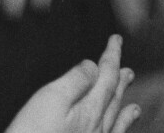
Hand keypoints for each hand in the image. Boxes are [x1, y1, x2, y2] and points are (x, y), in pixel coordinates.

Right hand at [5, 35, 139, 132]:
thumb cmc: (33, 131)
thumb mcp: (51, 98)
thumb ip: (75, 81)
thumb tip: (93, 65)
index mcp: (89, 109)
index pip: (105, 76)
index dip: (111, 56)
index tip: (116, 39)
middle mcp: (97, 126)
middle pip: (113, 97)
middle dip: (119, 79)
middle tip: (127, 68)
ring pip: (114, 118)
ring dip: (122, 102)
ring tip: (131, 95)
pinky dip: (120, 128)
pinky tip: (122, 128)